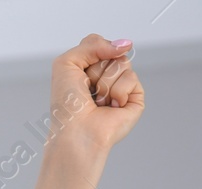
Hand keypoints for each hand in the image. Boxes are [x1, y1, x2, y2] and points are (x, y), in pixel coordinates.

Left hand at [48, 35, 144, 156]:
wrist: (76, 131)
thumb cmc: (67, 105)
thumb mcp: (66, 63)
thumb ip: (92, 43)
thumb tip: (125, 44)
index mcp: (88, 68)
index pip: (98, 43)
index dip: (91, 53)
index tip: (80, 73)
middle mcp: (105, 76)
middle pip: (112, 51)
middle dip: (96, 70)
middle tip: (88, 90)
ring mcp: (121, 86)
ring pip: (122, 63)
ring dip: (105, 83)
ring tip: (98, 101)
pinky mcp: (134, 98)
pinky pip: (132, 78)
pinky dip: (117, 92)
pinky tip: (110, 107)